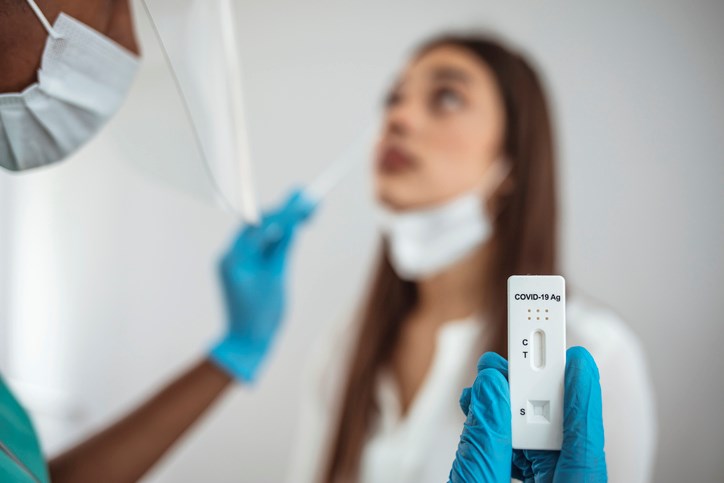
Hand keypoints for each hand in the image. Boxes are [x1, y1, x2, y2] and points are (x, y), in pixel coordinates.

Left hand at [209, 189, 314, 381]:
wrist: (246, 342)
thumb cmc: (260, 317)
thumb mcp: (276, 279)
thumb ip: (282, 249)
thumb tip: (292, 224)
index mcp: (235, 258)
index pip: (262, 225)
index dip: (284, 211)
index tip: (302, 199)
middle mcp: (231, 255)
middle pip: (260, 224)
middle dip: (284, 212)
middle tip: (307, 200)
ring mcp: (235, 261)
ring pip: (261, 233)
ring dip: (282, 223)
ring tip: (305, 211)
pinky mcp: (242, 267)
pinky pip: (260, 246)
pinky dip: (276, 238)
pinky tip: (293, 229)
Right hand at [450, 347, 606, 482]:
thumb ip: (484, 445)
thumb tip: (490, 389)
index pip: (585, 443)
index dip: (580, 394)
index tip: (577, 356)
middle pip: (560, 436)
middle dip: (533, 394)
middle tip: (509, 363)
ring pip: (542, 445)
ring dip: (512, 411)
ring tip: (485, 386)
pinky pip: (527, 460)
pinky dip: (506, 436)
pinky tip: (485, 417)